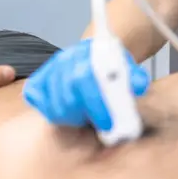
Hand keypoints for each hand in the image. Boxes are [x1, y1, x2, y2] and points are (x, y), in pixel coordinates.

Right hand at [23, 39, 149, 131]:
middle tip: (105, 126)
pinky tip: (72, 114)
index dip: (96, 104)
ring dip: (75, 119)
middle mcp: (65, 59)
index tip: (109, 123)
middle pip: (69, 95)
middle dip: (88, 115)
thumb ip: (136, 78)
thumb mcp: (129, 70)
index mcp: (88, 51)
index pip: (84, 78)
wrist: (97, 59)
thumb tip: (139, 86)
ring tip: (90, 118)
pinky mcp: (38, 82)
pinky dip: (56, 115)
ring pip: (55, 106)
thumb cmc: (113, 69)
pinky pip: (41, 105)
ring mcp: (49, 70)